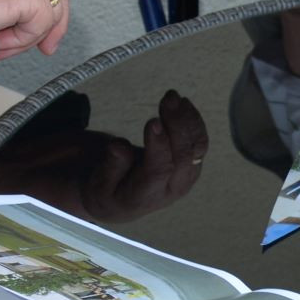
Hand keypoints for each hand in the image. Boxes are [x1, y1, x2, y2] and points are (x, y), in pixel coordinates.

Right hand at [76, 91, 209, 221]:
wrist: (126, 203)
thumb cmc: (109, 191)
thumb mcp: (99, 185)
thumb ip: (111, 166)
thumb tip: (119, 146)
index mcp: (147, 195)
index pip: (159, 169)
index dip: (158, 145)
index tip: (153, 120)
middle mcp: (173, 187)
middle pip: (183, 155)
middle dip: (177, 124)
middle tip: (168, 98)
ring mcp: (187, 176)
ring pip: (197, 146)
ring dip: (188, 118)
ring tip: (174, 97)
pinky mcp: (193, 164)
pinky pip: (199, 141)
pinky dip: (193, 120)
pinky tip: (183, 104)